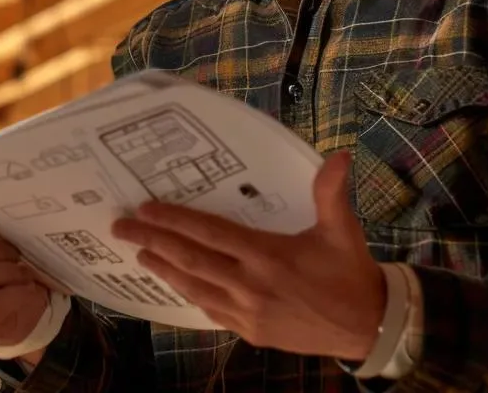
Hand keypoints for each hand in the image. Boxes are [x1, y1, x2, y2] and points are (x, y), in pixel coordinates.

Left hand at [110, 149, 385, 360]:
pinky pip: (210, 311)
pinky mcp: (250, 332)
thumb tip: (340, 155)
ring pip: (194, 288)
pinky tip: (176, 283)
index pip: (210, 234)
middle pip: (190, 260)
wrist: (368, 327)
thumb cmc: (351, 273)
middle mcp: (251, 286)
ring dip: (163, 270)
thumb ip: (331, 193)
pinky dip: (189, 295)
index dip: (174, 220)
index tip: (144, 209)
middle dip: (151, 242)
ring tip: (139, 254)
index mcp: (268, 256)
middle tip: (120, 228)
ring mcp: (247, 313)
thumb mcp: (342, 230)